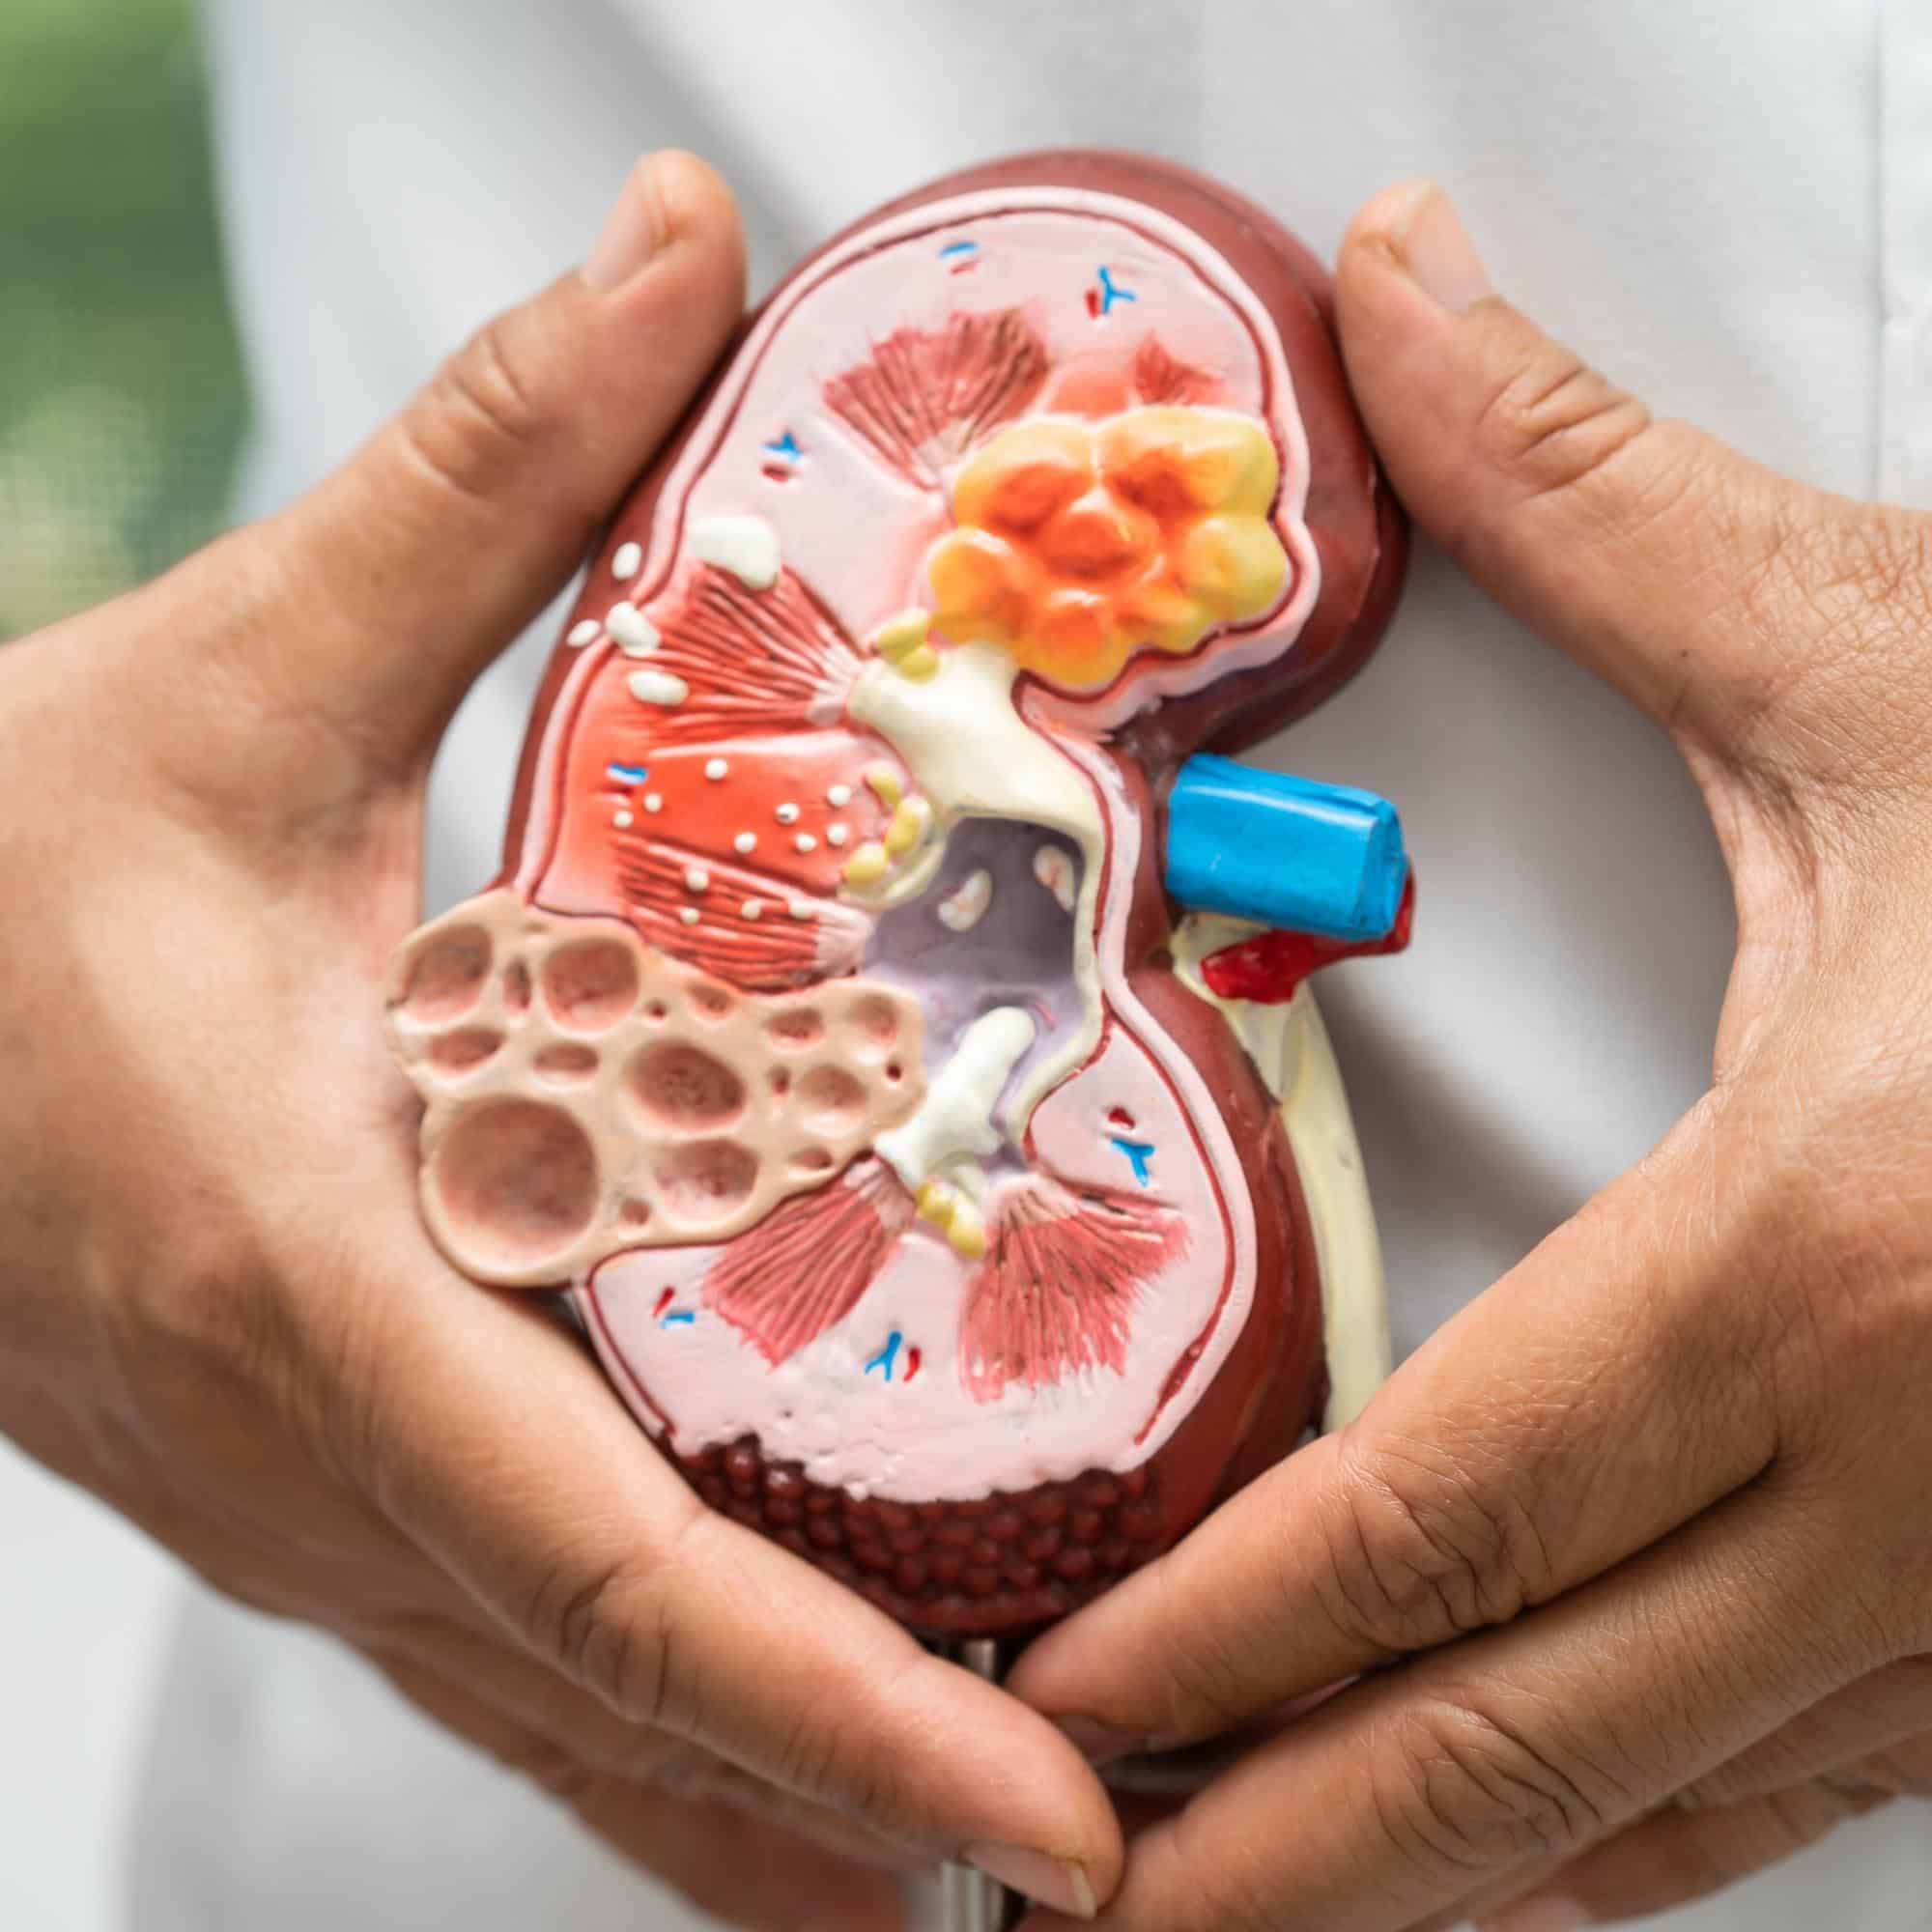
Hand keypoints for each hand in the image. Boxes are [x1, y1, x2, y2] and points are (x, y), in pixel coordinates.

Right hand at [0, 151, 1114, 1931]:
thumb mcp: (237, 670)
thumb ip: (487, 476)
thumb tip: (671, 257)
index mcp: (317, 1282)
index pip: (625, 1573)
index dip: (857, 1715)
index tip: (1064, 1809)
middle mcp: (323, 1460)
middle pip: (644, 1703)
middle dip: (894, 1801)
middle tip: (1158, 1853)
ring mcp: (314, 1516)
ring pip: (585, 1730)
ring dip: (807, 1812)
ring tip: (1040, 1858)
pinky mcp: (318, 1499)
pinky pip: (527, 1678)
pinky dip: (694, 1760)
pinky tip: (823, 1820)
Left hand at [1005, 179, 1931, 1930]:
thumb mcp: (1887, 655)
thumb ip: (1595, 505)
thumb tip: (1407, 290)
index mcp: (1849, 1247)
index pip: (1432, 1515)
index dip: (1219, 1637)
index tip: (1046, 1710)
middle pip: (1521, 1736)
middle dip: (1278, 1846)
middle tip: (1074, 1902)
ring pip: (1664, 1813)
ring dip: (1423, 1885)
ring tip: (1219, 1912)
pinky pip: (1801, 1790)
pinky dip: (1618, 1844)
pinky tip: (1501, 1854)